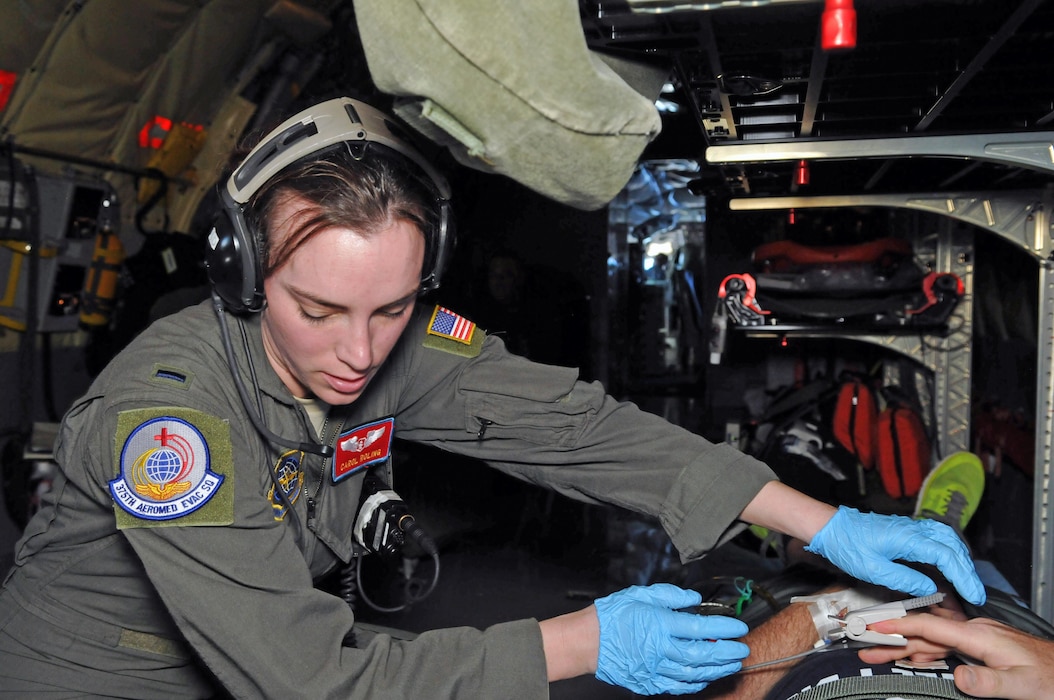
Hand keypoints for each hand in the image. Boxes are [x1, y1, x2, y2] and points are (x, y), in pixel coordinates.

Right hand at [593, 583, 748, 694]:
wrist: (588, 641)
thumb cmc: (612, 615)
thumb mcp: (641, 594)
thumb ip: (670, 596)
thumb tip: (694, 598)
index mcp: (660, 624)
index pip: (701, 627)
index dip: (724, 628)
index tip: (739, 627)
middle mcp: (661, 649)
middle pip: (703, 654)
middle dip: (727, 653)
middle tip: (743, 650)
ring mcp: (656, 668)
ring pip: (694, 672)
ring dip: (716, 670)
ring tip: (731, 665)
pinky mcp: (649, 682)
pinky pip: (677, 686)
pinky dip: (695, 683)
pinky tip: (705, 678)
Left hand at [804, 506, 985, 604]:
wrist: (831, 528)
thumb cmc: (848, 546)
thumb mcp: (874, 571)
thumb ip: (905, 579)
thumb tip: (932, 587)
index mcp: (909, 538)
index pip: (947, 556)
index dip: (964, 577)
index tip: (974, 595)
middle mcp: (914, 529)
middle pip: (953, 546)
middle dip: (967, 570)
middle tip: (974, 592)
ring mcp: (911, 527)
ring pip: (947, 539)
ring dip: (960, 559)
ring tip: (966, 581)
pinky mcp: (906, 530)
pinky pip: (936, 537)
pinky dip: (949, 550)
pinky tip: (949, 564)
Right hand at [859, 612, 1053, 699]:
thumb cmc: (1053, 678)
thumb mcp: (1023, 686)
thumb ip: (988, 682)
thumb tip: (956, 677)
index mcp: (980, 636)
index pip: (930, 626)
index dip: (899, 626)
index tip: (874, 627)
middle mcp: (976, 632)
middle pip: (925, 634)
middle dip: (893, 640)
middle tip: (864, 646)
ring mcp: (979, 637)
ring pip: (933, 640)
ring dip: (905, 647)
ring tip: (879, 653)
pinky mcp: (982, 646)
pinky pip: (946, 646)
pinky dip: (925, 651)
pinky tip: (915, 657)